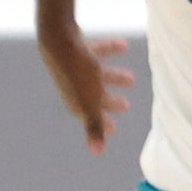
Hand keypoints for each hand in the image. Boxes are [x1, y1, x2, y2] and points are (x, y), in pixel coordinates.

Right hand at [37, 25, 133, 153]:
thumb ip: (94, 126)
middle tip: (126, 106)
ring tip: (132, 79)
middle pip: (93, 96)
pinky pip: (94, 51)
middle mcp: (72, 83)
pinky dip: (109, 49)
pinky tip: (124, 45)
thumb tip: (97, 152)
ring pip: (95, 74)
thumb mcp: (91, 102)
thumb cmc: (78, 72)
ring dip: (113, 77)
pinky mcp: (75, 47)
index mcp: (75, 98)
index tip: (113, 129)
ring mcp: (72, 65)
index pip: (89, 115)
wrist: (59, 37)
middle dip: (108, 102)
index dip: (101, 123)